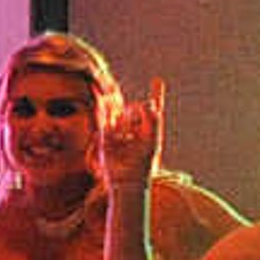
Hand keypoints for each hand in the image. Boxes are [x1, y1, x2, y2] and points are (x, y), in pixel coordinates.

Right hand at [96, 79, 165, 194]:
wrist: (127, 179)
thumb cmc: (143, 162)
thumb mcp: (153, 139)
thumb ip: (153, 118)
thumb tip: (146, 102)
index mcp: (149, 128)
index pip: (153, 108)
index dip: (156, 93)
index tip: (157, 80)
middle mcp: (135, 127)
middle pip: (134, 108)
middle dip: (134, 115)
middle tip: (135, 134)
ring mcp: (120, 131)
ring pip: (120, 113)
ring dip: (123, 122)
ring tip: (124, 139)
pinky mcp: (106, 136)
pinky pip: (105, 118)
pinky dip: (103, 109)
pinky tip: (102, 100)